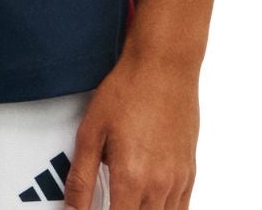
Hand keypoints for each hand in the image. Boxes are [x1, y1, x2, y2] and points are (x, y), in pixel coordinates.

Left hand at [62, 47, 199, 208]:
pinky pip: (181, 209)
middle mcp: (158, 185)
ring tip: (126, 198)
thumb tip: (72, 209)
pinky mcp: (189, 172)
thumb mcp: (91, 131)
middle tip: (110, 199)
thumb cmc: (128, 91)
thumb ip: (81, 177)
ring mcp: (177, 180)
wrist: (163, 66)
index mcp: (131, 178)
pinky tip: (149, 201)